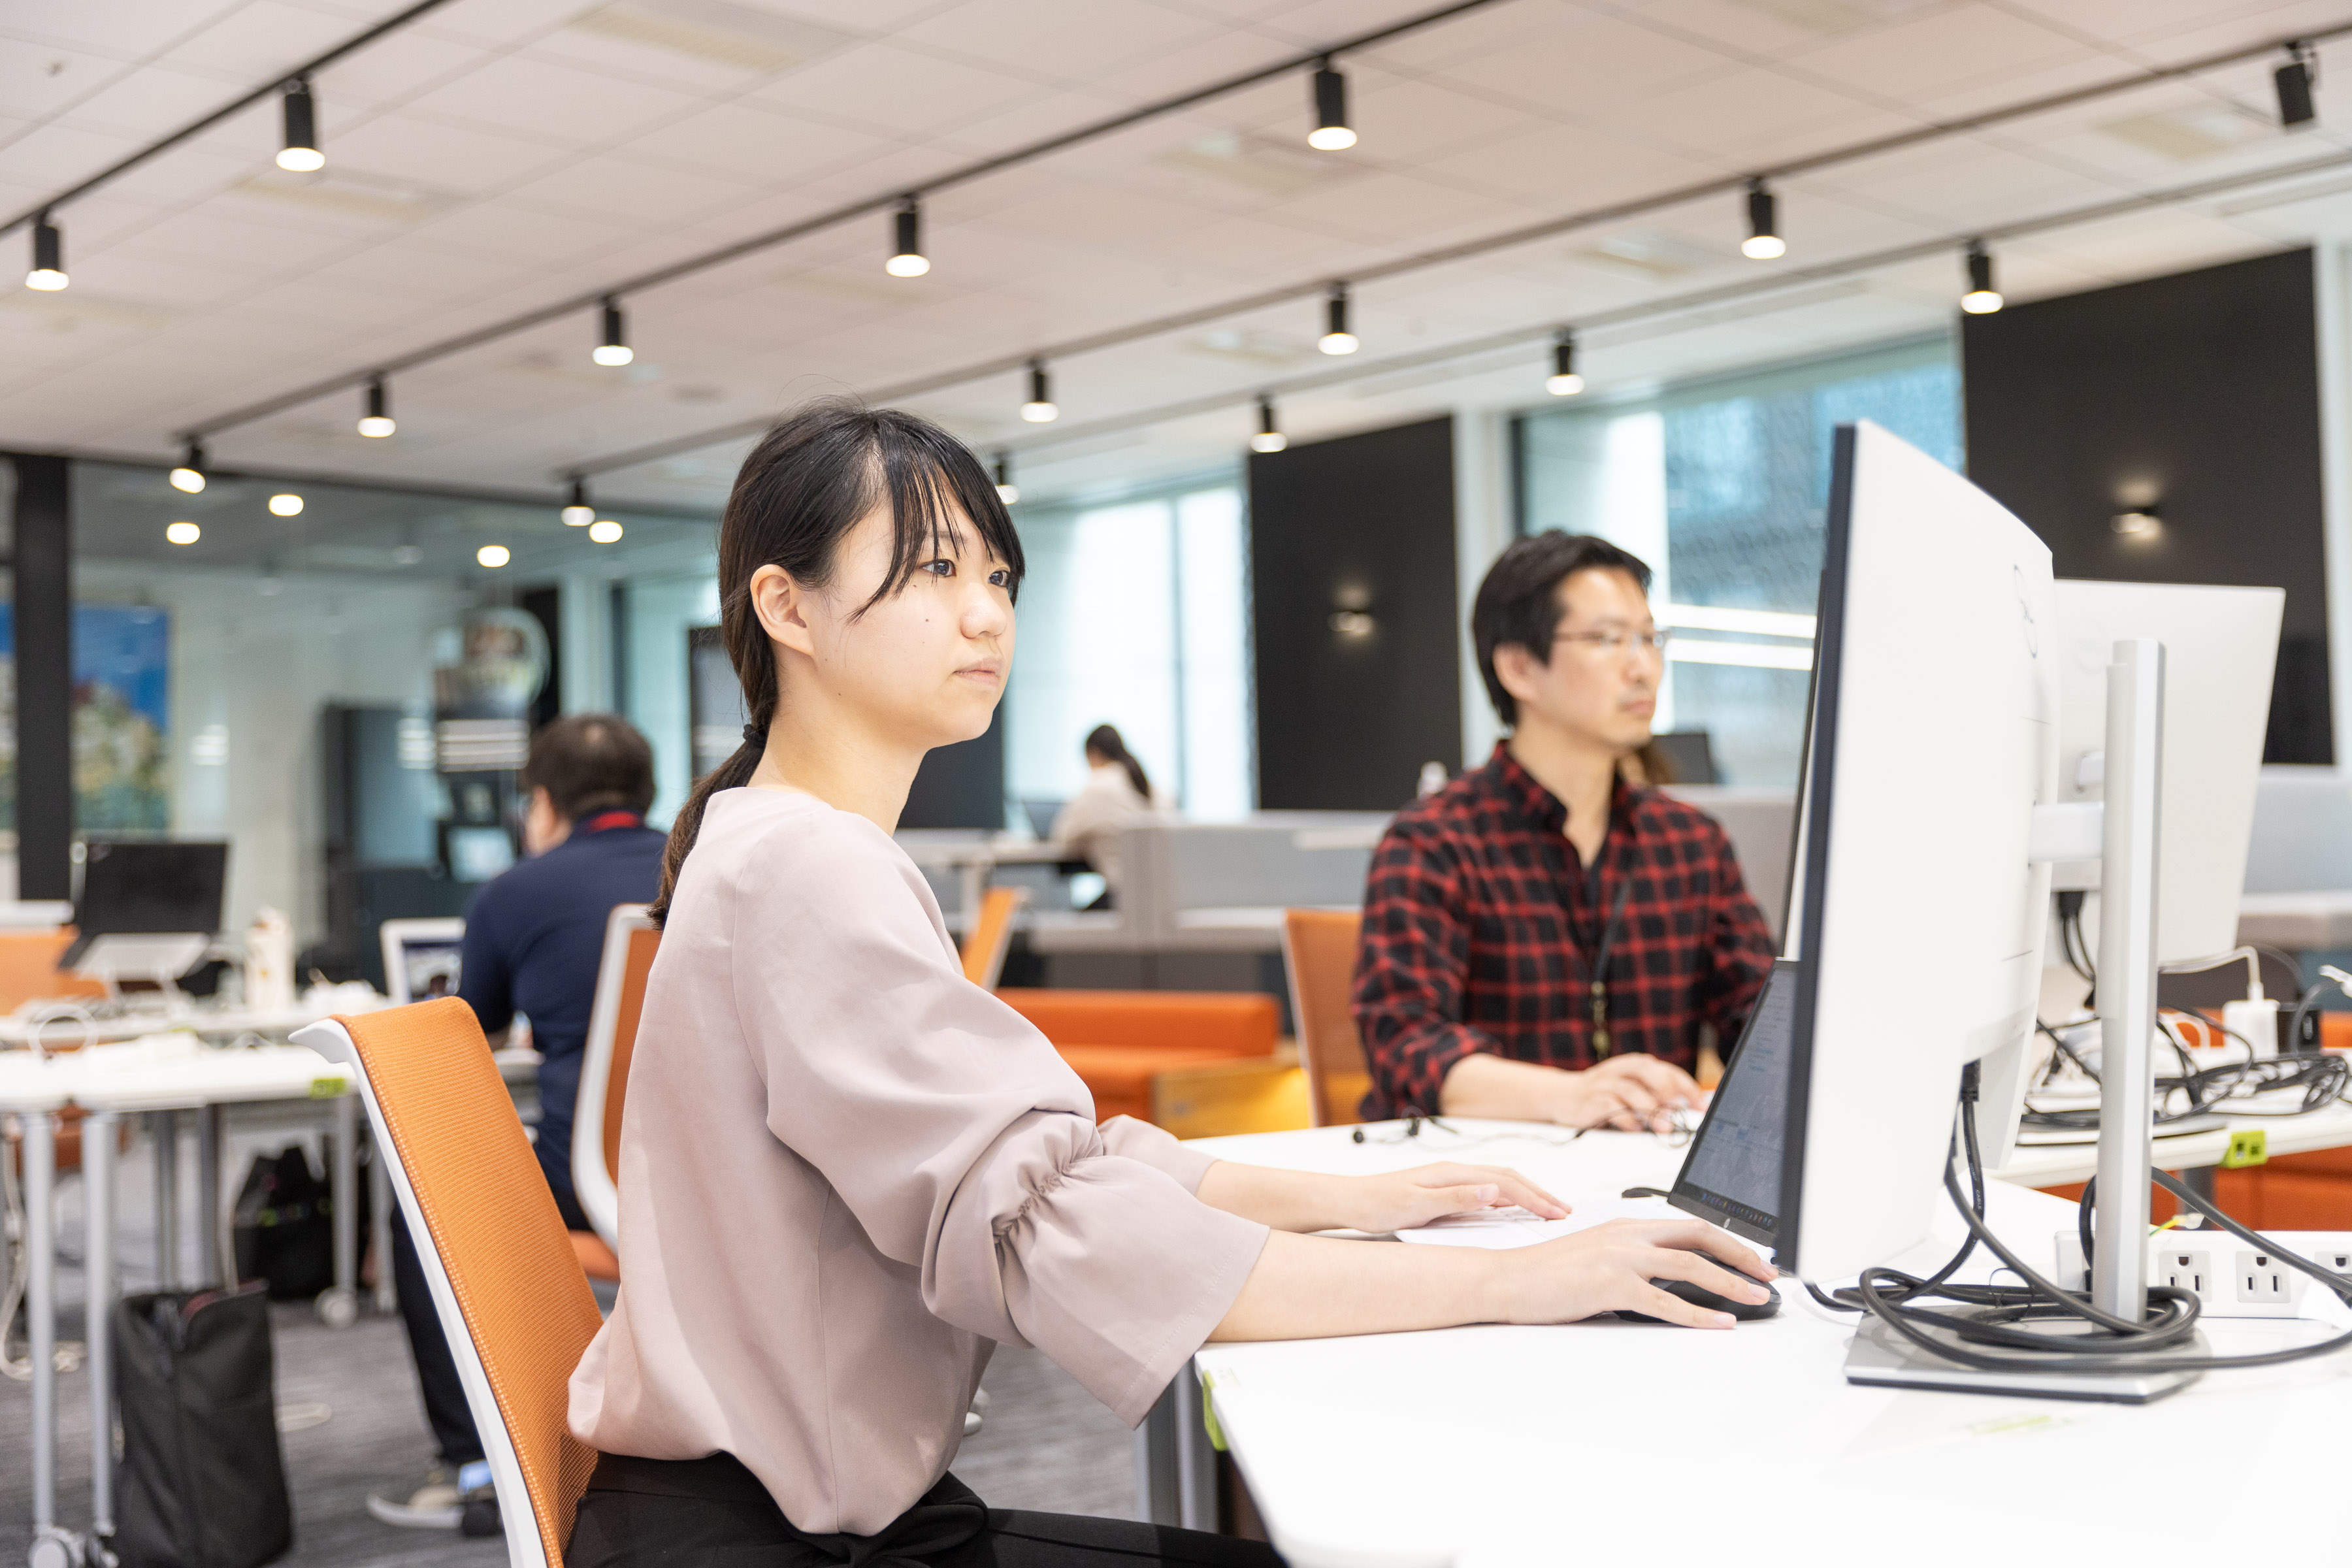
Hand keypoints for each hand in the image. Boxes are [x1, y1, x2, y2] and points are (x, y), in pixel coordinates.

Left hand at [1337, 1163, 1569, 1233]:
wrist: (1350, 1200)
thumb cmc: (1378, 1204)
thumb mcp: (1417, 1205)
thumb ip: (1456, 1198)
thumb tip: (1494, 1190)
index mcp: (1452, 1172)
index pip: (1505, 1182)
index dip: (1534, 1198)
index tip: (1557, 1214)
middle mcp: (1454, 1171)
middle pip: (1509, 1177)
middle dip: (1539, 1193)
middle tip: (1565, 1211)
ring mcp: (1451, 1178)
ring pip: (1500, 1182)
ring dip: (1527, 1194)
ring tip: (1549, 1208)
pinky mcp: (1445, 1189)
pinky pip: (1486, 1190)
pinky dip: (1508, 1198)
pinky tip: (1514, 1208)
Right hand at [1491, 1218, 1773, 1328]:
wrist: (1508, 1279)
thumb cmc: (1547, 1274)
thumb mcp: (1597, 1257)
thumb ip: (1634, 1262)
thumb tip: (1674, 1282)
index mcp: (1626, 1225)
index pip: (1689, 1224)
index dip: (1727, 1240)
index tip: (1751, 1258)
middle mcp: (1628, 1235)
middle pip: (1699, 1235)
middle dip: (1740, 1255)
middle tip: (1767, 1275)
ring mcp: (1620, 1257)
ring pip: (1690, 1264)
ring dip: (1730, 1283)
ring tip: (1756, 1298)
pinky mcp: (1611, 1284)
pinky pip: (1666, 1301)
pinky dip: (1699, 1314)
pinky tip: (1719, 1323)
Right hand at [1549, 1054, 1703, 1131]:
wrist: (1562, 1095)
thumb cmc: (1604, 1094)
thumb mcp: (1631, 1089)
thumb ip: (1654, 1096)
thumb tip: (1684, 1111)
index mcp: (1635, 1065)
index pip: (1667, 1071)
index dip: (1687, 1088)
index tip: (1701, 1107)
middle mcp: (1621, 1070)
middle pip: (1647, 1071)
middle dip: (1666, 1092)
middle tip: (1677, 1112)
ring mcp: (1604, 1083)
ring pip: (1629, 1089)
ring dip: (1649, 1109)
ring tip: (1663, 1127)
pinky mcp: (1590, 1100)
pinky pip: (1609, 1106)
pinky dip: (1625, 1118)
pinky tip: (1635, 1128)